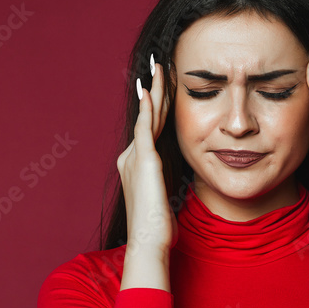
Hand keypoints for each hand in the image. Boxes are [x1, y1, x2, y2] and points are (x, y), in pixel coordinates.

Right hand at [116, 54, 176, 256]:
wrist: (148, 242)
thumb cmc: (159, 230)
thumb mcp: (166, 202)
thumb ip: (169, 187)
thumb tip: (176, 188)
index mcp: (138, 166)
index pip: (153, 129)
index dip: (160, 107)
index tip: (165, 88)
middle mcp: (132, 158)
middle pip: (150, 117)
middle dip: (156, 91)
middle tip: (160, 66)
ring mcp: (135, 157)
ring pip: (148, 116)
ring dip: (154, 90)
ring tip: (158, 67)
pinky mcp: (143, 160)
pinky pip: (145, 127)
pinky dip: (148, 107)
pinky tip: (149, 90)